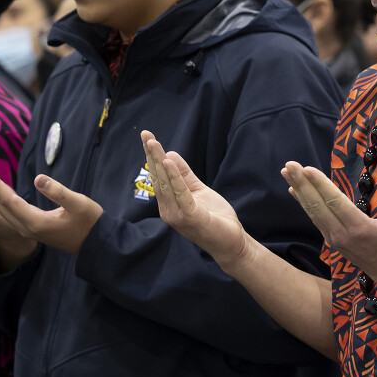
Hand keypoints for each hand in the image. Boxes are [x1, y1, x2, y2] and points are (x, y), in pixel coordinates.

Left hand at [0, 153, 102, 255]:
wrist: (95, 244)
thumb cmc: (90, 222)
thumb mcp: (78, 203)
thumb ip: (58, 191)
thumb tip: (37, 178)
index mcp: (34, 222)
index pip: (7, 199)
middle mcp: (25, 228)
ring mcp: (27, 229)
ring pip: (1, 209)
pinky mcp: (31, 227)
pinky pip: (8, 212)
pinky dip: (0, 197)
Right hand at [143, 131, 250, 267]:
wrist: (230, 242)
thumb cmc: (214, 218)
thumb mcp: (197, 190)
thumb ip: (184, 175)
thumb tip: (169, 155)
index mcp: (168, 204)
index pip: (158, 176)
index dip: (152, 156)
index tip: (147, 137)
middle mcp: (168, 210)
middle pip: (158, 177)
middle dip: (152, 155)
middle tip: (145, 134)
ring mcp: (177, 215)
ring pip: (166, 183)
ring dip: (159, 162)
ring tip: (154, 144)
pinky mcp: (190, 217)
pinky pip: (181, 193)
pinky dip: (174, 177)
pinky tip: (168, 163)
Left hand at [282, 161, 376, 288]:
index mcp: (359, 228)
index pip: (335, 202)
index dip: (320, 184)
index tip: (306, 168)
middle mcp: (342, 234)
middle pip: (318, 206)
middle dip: (302, 184)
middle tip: (289, 165)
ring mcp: (335, 239)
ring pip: (313, 212)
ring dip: (299, 191)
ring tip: (287, 172)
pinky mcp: (332, 240)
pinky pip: (315, 218)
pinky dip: (304, 203)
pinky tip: (295, 191)